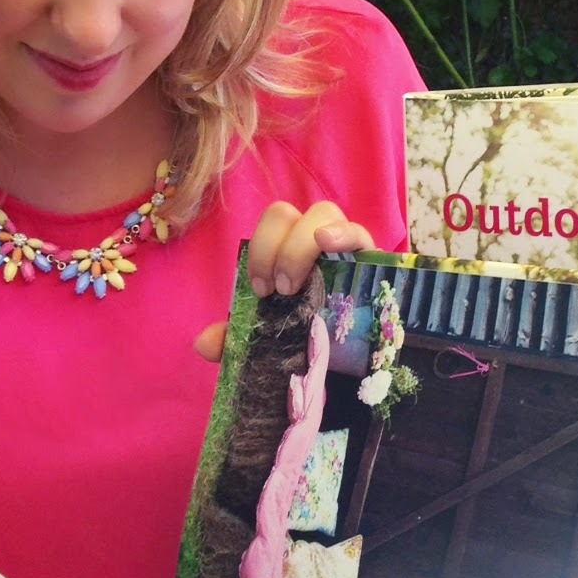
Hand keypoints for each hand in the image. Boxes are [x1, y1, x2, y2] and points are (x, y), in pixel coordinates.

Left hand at [193, 200, 372, 362]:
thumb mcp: (272, 337)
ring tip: (296, 284)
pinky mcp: (373, 259)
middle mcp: (314, 240)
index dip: (260, 249)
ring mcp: (346, 245)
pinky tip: (328, 243)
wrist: (355, 364)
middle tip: (278, 290)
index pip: (270, 224)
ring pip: (323, 213)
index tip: (260, 289)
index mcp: (288, 250)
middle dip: (275, 247)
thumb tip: (203, 343)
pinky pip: (360, 232)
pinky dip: (343, 233)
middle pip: (289, 214)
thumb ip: (238, 337)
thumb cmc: (310, 338)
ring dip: (301, 244)